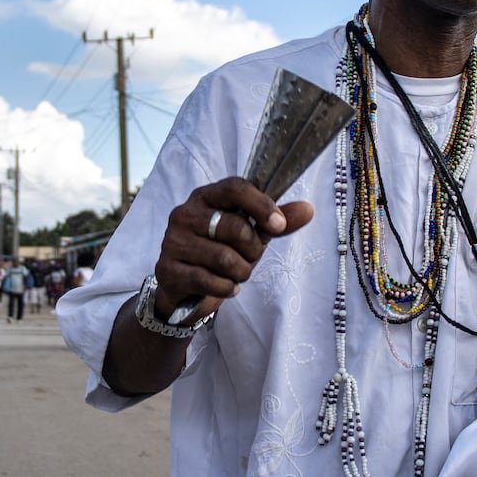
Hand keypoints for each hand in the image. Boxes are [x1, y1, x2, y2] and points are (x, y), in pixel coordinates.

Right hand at [153, 176, 313, 319]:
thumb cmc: (220, 251)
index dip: (261, 205)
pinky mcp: (168, 269)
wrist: (184, 287)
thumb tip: (308, 209)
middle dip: (252, 250)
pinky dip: (226, 288)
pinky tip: (225, 287)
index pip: (235, 188)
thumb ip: (275, 222)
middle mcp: (185, 213)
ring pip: (224, 258)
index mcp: (206, 197)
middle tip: (249, 258)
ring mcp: (173, 241)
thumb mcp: (251, 235)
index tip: (279, 224)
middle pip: (234, 227)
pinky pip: (210, 281)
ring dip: (241, 272)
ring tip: (236, 274)